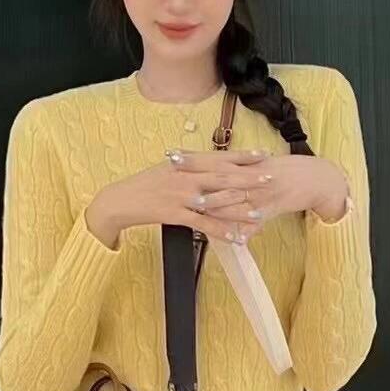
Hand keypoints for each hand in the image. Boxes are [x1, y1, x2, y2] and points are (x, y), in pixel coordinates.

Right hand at [88, 147, 282, 248]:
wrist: (119, 200)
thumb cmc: (143, 185)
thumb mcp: (166, 170)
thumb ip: (188, 166)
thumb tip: (208, 162)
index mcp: (185, 163)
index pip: (219, 157)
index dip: (242, 155)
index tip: (263, 154)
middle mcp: (185, 176)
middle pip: (222, 176)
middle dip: (248, 178)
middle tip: (270, 178)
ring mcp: (180, 196)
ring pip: (216, 201)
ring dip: (239, 208)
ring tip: (259, 213)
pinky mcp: (175, 214)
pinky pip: (202, 224)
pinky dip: (220, 231)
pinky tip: (235, 237)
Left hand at [175, 148, 348, 236]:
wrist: (311, 177)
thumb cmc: (278, 171)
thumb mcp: (253, 167)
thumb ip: (230, 170)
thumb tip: (207, 171)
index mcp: (242, 164)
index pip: (211, 160)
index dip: (192, 159)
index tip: (172, 157)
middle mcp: (248, 176)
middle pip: (217, 176)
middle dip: (195, 176)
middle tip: (173, 174)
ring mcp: (259, 193)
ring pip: (234, 200)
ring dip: (216, 204)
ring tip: (197, 207)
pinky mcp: (271, 208)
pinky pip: (255, 222)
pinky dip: (244, 230)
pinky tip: (233, 239)